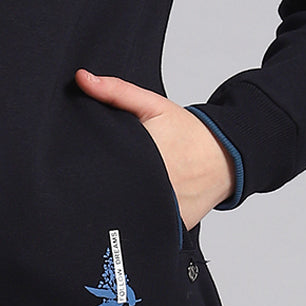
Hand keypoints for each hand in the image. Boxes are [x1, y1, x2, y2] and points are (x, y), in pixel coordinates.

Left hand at [75, 70, 234, 229]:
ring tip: (117, 192)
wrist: (225, 155)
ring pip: (130, 215)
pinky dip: (140, 221)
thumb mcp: (152, 105)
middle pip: (115, 193)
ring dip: (120, 206)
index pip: (105, 167)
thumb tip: (82, 78)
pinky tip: (135, 207)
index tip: (80, 163)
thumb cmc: (186, 130)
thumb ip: (116, 91)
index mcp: (147, 155)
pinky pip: (149, 227)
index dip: (89, 166)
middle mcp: (158, 186)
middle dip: (102, 187)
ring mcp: (168, 210)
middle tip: (99, 177)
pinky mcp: (176, 226)